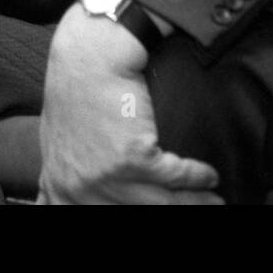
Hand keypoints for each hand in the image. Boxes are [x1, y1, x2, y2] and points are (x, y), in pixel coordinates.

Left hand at [37, 3, 221, 204]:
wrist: (89, 56)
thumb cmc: (73, 91)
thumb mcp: (58, 140)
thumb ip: (66, 175)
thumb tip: (67, 198)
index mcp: (60, 187)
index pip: (82, 216)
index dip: (126, 211)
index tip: (158, 204)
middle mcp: (80, 190)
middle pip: (136, 211)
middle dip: (173, 208)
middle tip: (200, 206)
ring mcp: (106, 178)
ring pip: (163, 204)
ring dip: (196, 202)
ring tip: (214, 200)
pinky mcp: (134, 159)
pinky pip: (178, 178)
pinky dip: (199, 177)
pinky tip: (208, 176)